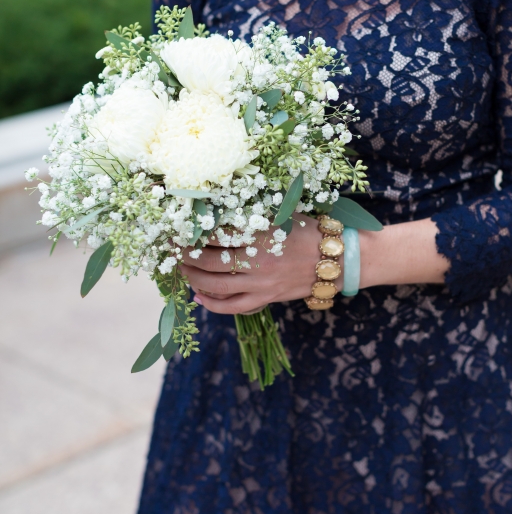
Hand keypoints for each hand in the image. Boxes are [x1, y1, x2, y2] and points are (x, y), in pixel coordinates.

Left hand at [179, 217, 337, 315]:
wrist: (336, 260)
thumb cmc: (309, 231)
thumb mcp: (283, 214)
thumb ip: (254, 213)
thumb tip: (219, 207)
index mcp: (262, 235)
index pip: (217, 234)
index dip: (195, 231)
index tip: (182, 226)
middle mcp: (259, 261)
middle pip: (210, 260)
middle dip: (186, 254)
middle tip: (173, 247)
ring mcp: (262, 283)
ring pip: (216, 285)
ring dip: (193, 277)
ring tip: (181, 269)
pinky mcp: (266, 299)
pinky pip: (233, 307)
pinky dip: (212, 305)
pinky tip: (198, 297)